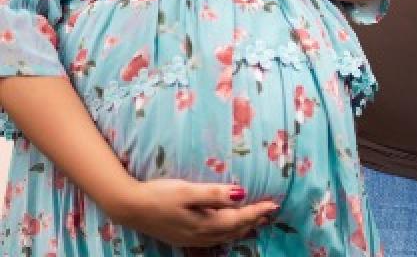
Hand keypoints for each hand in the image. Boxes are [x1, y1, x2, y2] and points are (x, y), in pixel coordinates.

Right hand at [103, 178, 279, 247]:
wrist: (129, 208)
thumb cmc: (158, 195)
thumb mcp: (188, 191)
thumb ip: (214, 194)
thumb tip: (241, 194)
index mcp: (205, 223)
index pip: (239, 219)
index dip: (258, 211)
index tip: (274, 204)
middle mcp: (200, 235)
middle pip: (234, 230)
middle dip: (253, 221)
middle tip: (269, 212)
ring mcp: (190, 239)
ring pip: (224, 236)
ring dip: (242, 228)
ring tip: (255, 221)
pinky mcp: (182, 238)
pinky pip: (212, 239)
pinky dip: (226, 234)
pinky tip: (226, 230)